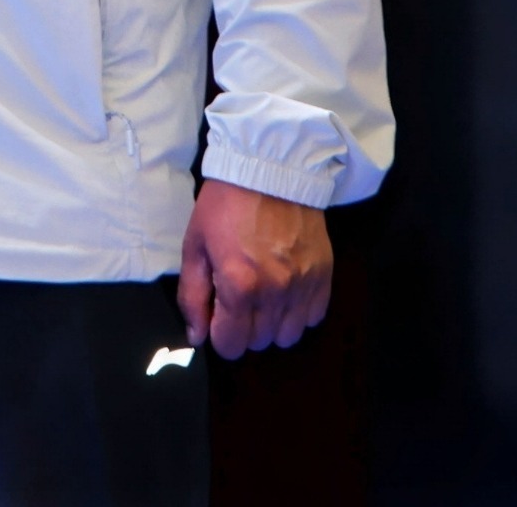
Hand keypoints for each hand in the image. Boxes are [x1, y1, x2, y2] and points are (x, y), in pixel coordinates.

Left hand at [178, 180, 332, 357]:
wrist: (269, 169)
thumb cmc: (225, 206)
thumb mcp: (195, 246)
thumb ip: (192, 296)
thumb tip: (197, 336)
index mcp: (239, 285)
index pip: (231, 345)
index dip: (220, 335)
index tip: (218, 316)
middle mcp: (276, 291)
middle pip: (259, 343)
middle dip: (244, 328)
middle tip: (238, 298)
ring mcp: (304, 284)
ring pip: (288, 336)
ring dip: (272, 324)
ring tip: (263, 296)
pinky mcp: (324, 275)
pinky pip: (314, 317)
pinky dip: (298, 312)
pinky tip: (285, 289)